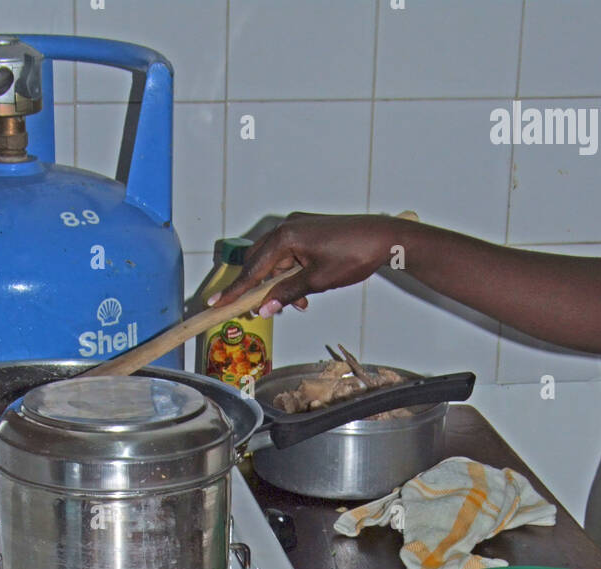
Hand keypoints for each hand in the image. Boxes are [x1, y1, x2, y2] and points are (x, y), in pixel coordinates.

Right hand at [211, 213, 401, 316]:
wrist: (384, 239)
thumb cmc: (354, 255)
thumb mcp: (318, 281)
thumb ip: (288, 294)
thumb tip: (265, 308)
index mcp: (285, 236)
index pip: (253, 269)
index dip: (236, 289)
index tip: (217, 303)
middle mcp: (287, 227)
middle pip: (259, 262)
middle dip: (258, 287)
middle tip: (253, 308)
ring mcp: (298, 227)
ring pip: (276, 261)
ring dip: (279, 284)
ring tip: (296, 305)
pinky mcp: (308, 231)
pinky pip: (289, 255)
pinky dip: (291, 275)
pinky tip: (304, 293)